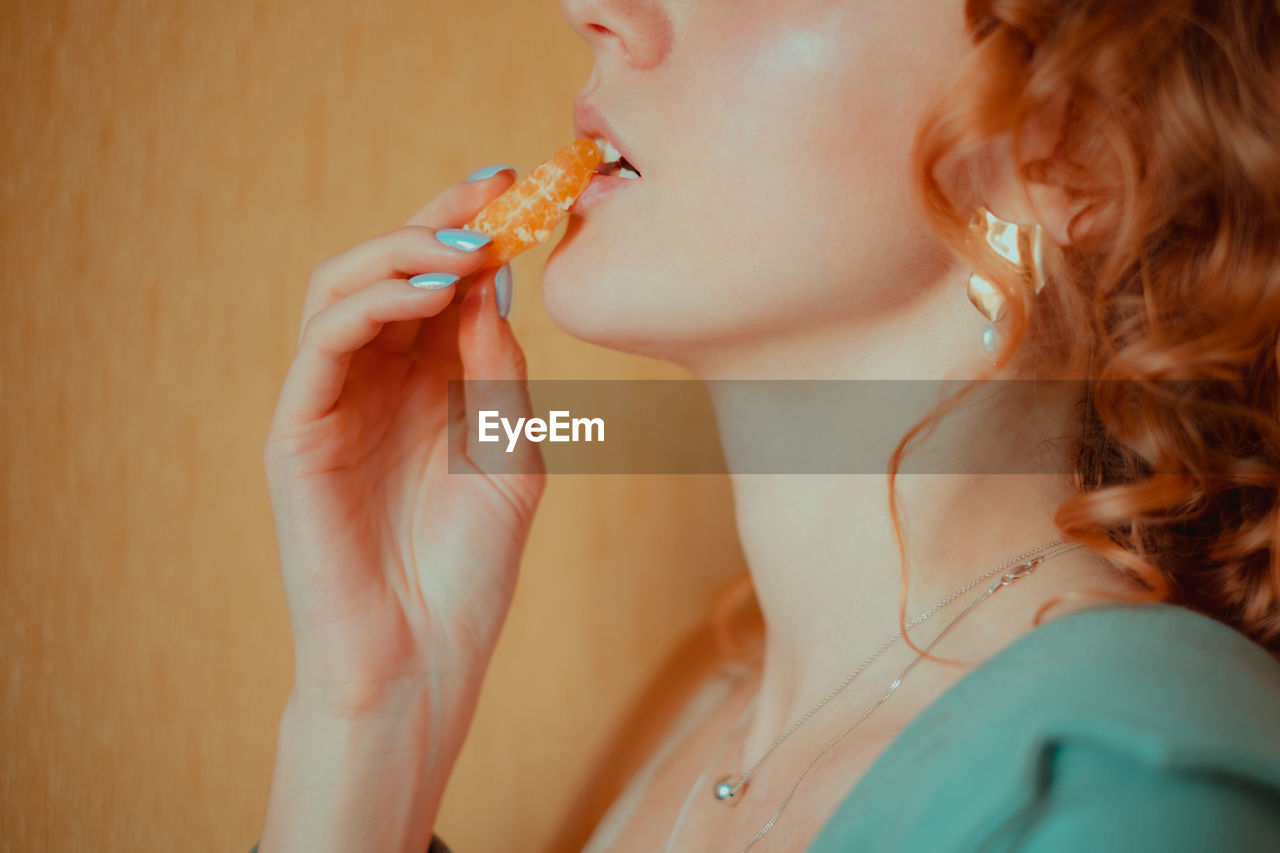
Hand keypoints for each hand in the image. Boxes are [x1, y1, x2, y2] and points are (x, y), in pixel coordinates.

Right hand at [263, 171, 544, 724]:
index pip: (436, 285)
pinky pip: (320, 345)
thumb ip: (496, 371)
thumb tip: (490, 281)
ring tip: (465, 244)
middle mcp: (373, 385)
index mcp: (425, 389)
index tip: (516, 187)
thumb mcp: (510, 455)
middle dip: (436, 222)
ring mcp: (329, 405)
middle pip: (387, 272)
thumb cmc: (470, 571)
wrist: (423, 661)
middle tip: (491, 190)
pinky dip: (369, 306)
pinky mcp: (295, 433)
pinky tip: (426, 294)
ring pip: (341, 292)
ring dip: (403, 253)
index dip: (469, 231)